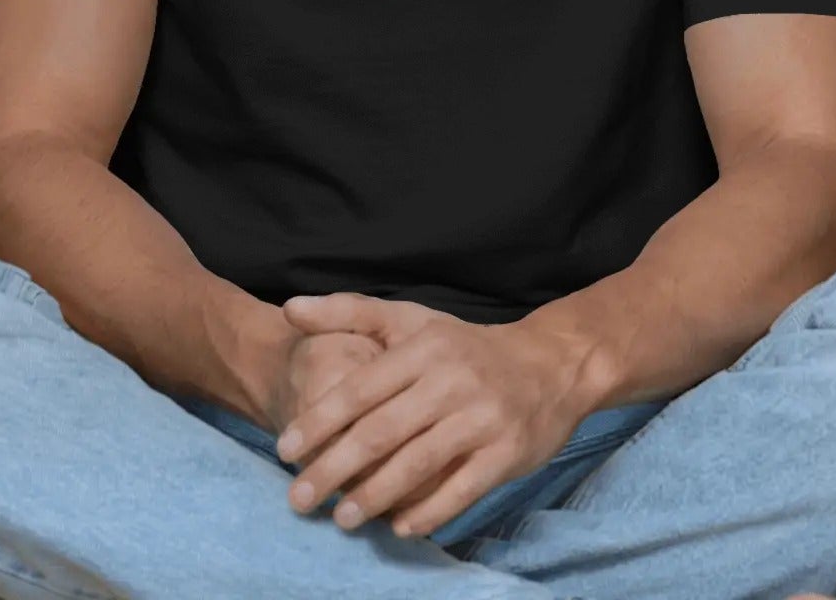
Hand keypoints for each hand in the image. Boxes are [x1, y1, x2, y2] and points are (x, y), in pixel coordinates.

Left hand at [273, 291, 591, 538]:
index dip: (319, 422)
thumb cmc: (464, 347)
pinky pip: (461, 489)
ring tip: (341, 519)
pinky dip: (427, 511)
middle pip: (382, 432)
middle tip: (299, 498)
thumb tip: (289, 308)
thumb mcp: (410, 320)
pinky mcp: (506, 452)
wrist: (551, 365)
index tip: (285, 450)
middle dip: (334, 468)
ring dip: (374, 496)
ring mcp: (482, 418)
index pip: (360, 389)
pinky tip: (398, 527)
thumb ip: (349, 312)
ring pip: (417, 464)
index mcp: (423, 348)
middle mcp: (451, 381)